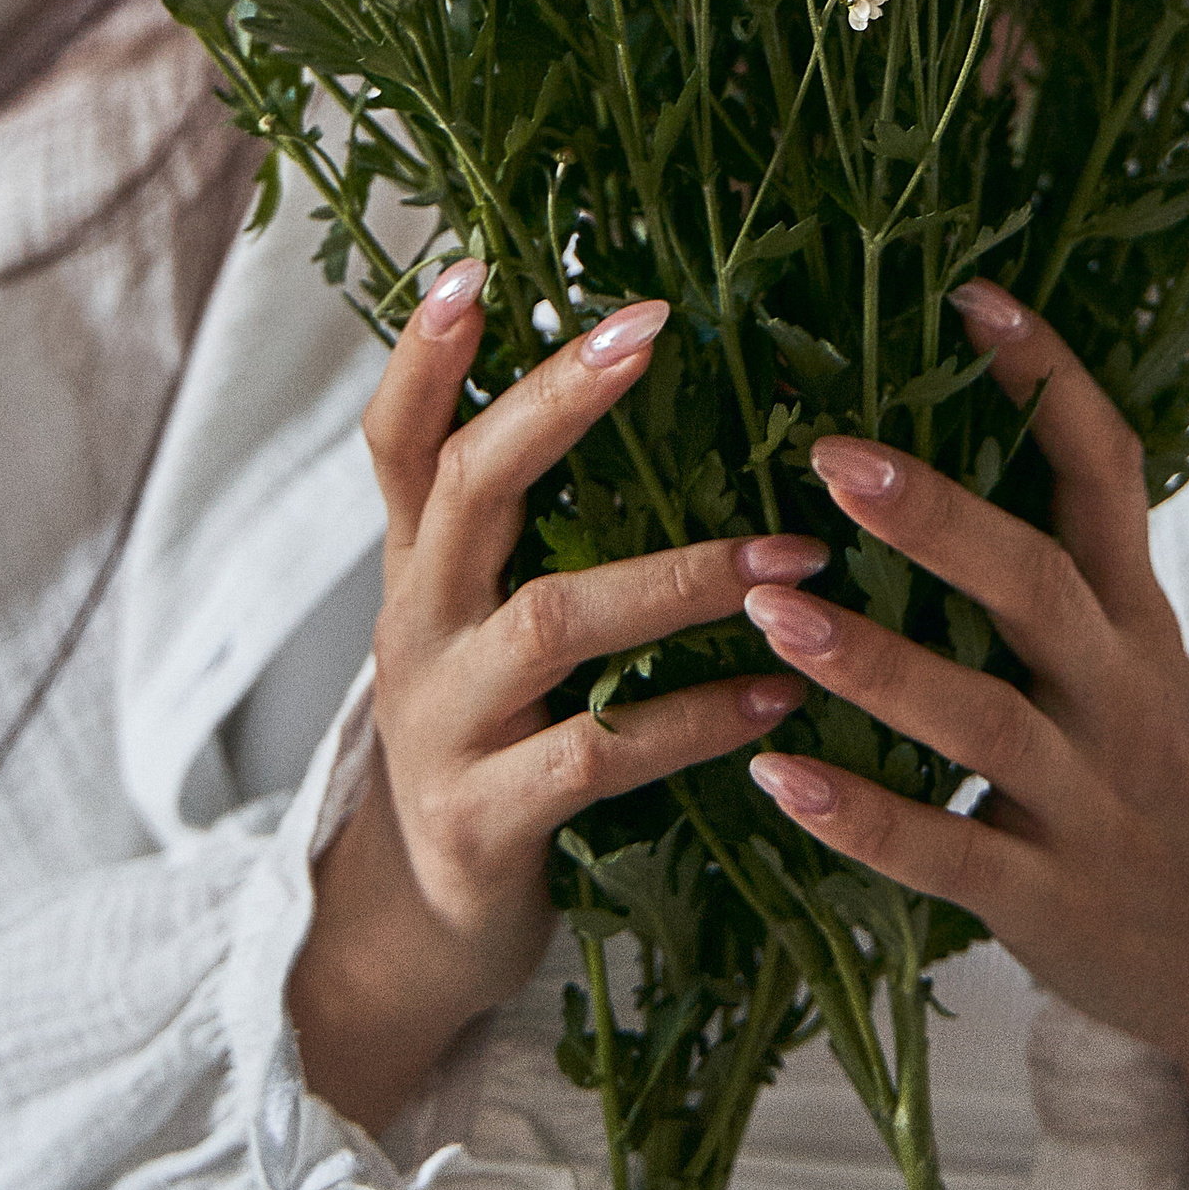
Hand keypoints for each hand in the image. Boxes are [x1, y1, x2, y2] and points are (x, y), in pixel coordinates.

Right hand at [288, 262, 821, 1138]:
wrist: (420, 927)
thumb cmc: (495, 733)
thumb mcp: (487, 619)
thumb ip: (539, 521)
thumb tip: (650, 374)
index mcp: (418, 566)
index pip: (396, 438)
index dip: (424, 354)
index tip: (475, 262)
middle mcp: (416, 627)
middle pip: (470, 488)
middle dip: (556, 402)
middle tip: (650, 330)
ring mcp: (444, 726)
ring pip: (553, 621)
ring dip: (680, 576)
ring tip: (792, 549)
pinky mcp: (485, 822)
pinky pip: (600, 756)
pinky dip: (697, 718)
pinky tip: (782, 695)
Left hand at [742, 282, 1188, 1189]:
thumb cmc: (1162, 777)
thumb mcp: (1141, 655)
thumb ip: (1065, 567)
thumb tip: (944, 440)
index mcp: (1136, 618)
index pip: (1108, 475)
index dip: (1050, 382)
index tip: (974, 295)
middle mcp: (1117, 694)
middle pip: (1036, 586)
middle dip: (937, 518)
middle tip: (829, 456)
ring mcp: (1085, 801)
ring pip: (980, 721)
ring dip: (872, 664)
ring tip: (766, 610)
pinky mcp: (1047, 899)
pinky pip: (946, 856)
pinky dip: (862, 816)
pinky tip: (777, 776)